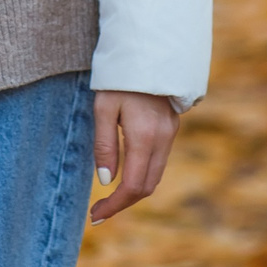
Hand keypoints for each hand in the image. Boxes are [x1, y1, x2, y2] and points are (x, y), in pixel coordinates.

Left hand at [89, 89, 177, 221]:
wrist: (149, 51)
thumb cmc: (119, 77)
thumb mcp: (103, 107)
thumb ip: (105, 145)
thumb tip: (106, 181)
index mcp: (144, 137)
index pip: (132, 186)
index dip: (114, 205)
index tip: (95, 215)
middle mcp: (162, 140)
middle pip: (147, 187)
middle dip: (123, 203)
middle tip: (98, 212)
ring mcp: (170, 134)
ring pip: (155, 176)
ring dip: (133, 191)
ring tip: (109, 198)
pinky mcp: (171, 128)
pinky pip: (158, 162)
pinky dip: (142, 175)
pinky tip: (124, 174)